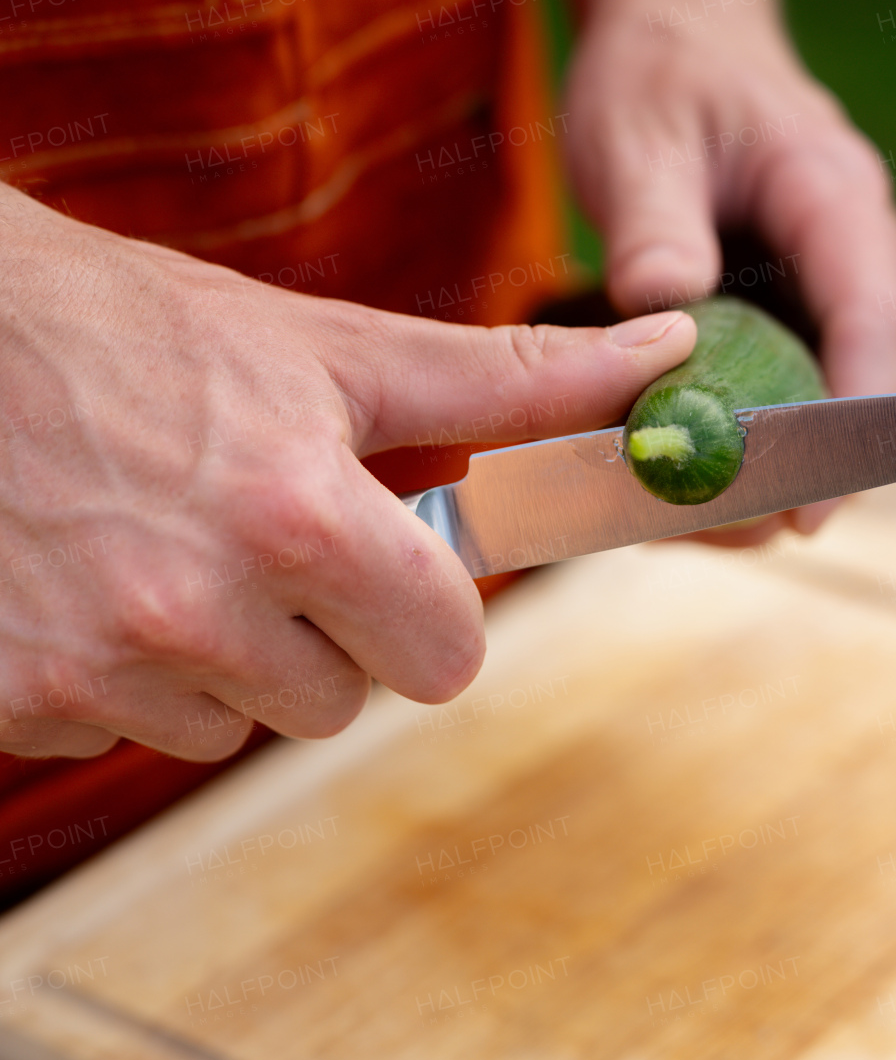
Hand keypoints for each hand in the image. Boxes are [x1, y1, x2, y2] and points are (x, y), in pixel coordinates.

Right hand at [0, 186, 694, 760]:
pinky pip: (125, 730)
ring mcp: (100, 666)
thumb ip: (507, 381)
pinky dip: (115, 673)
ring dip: (214, 659)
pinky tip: (80, 577)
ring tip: (152, 543)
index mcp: (301, 518)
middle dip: (318, 633)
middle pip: (341, 702)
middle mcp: (200, 607)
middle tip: (250, 535)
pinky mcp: (19, 703)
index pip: (446, 655)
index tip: (385, 562)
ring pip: (231, 726)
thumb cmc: (136, 329)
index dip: (425, 609)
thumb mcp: (328, 350)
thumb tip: (666, 357)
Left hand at [562, 0, 895, 541]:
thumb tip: (664, 311)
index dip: (852, 423)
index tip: (809, 506)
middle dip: (803, 473)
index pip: (873, 323)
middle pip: (862, 391)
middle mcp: (854, 257)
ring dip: (765, 473)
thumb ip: (654, 222)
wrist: (678, 39)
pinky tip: (665, 485)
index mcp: (834, 199)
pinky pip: (785, 402)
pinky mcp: (795, 323)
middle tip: (716, 536)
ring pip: (824, 411)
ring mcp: (830, 294)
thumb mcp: (637, 135)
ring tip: (675, 521)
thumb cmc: (662, 75)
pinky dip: (737, 448)